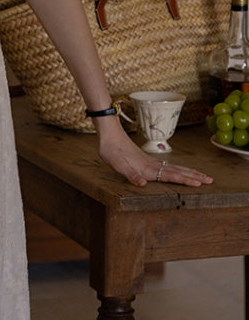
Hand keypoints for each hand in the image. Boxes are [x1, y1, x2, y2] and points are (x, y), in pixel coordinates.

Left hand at [96, 121, 212, 187]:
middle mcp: (152, 165)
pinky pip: (167, 166)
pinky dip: (178, 169)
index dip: (185, 180)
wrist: (108, 135)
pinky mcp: (146, 159)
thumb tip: (142, 184)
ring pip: (174, 167)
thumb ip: (130, 175)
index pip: (170, 175)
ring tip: (201, 176)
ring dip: (189, 172)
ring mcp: (150, 161)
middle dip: (194, 176)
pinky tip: (180, 171)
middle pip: (177, 170)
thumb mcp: (117, 165)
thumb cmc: (111, 151)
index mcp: (147, 168)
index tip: (199, 183)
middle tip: (210, 180)